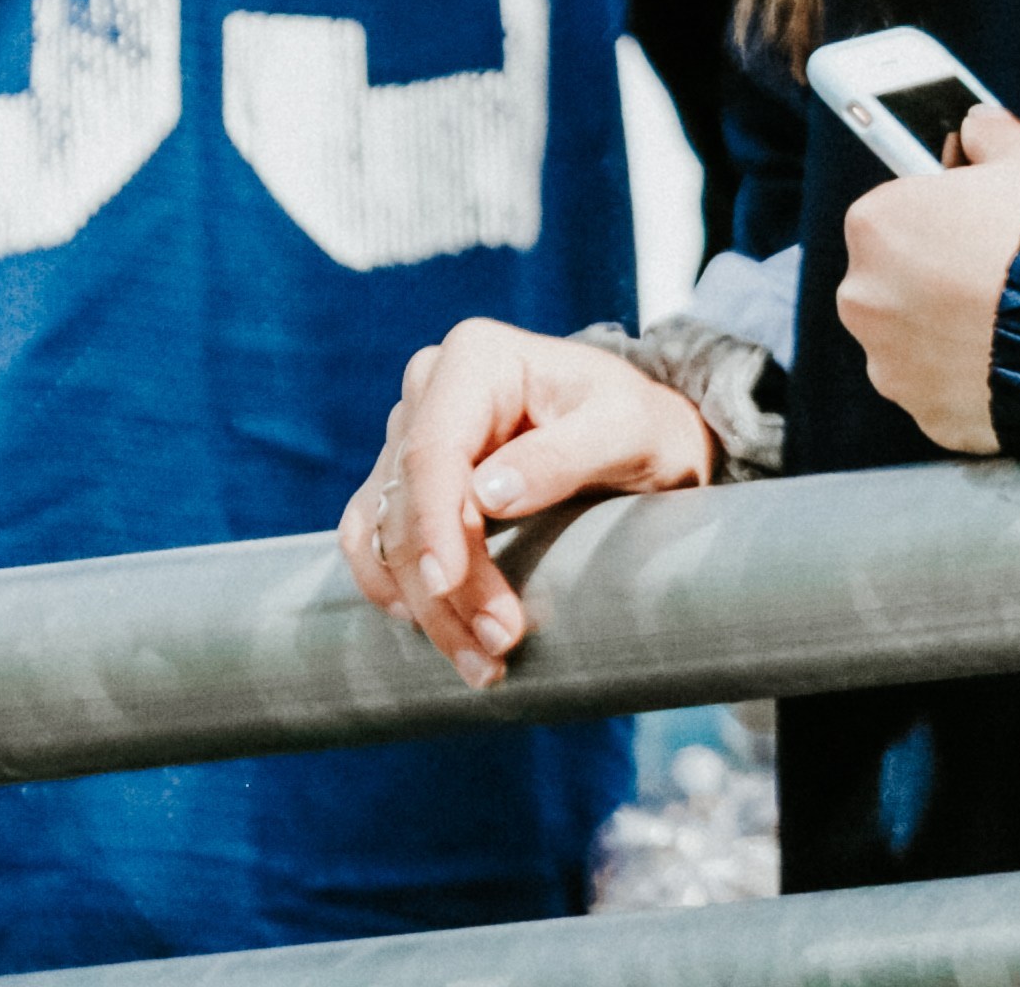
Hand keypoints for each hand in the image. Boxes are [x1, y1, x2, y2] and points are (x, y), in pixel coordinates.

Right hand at [336, 320, 719, 689]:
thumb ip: (564, 455)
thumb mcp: (628, 430)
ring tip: (481, 659)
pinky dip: (401, 594)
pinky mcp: (404, 483)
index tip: (450, 589)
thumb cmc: (642, 424)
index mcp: (476, 359)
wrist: (643, 436)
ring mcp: (409, 436)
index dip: (433, 527)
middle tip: (498, 645)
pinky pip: (376, 545)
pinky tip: (441, 631)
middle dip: (444, 586)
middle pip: (405, 502)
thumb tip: (486, 495)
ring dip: (421, 606)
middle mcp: (429, 390)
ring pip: (384, 534)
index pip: (432, 453)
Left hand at [835, 105, 1019, 455]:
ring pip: (914, 339)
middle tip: (999, 272)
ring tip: (1014, 320)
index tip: (975, 222)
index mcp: (877, 224)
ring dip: (949, 332)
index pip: (894, 213)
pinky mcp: (923, 411)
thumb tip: (979, 124)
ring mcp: (890, 361)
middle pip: (895, 280)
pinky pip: (940, 388)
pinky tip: (1013, 358)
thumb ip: (993, 136)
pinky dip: (968, 378)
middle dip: (937, 277)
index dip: (940, 215)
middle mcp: (864, 296)